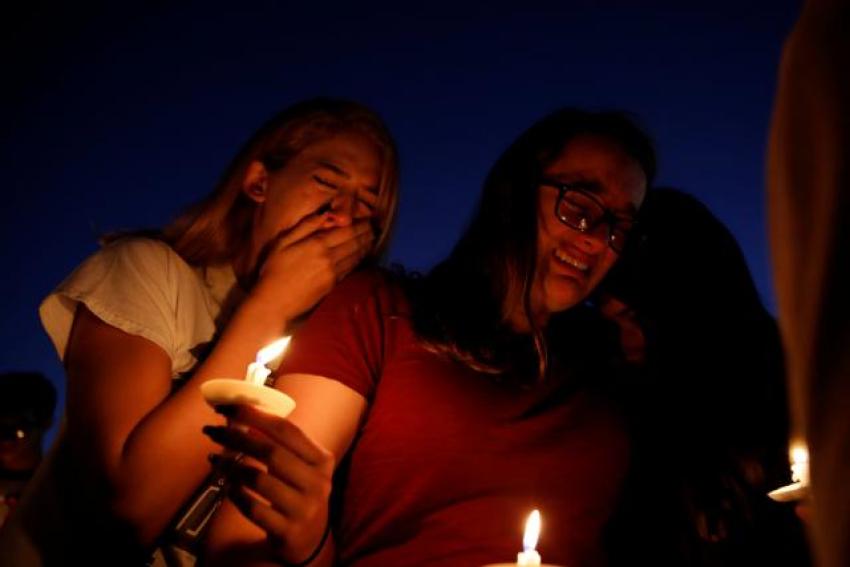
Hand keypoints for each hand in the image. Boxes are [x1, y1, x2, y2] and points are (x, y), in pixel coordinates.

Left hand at [204, 404, 334, 563]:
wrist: (311, 538)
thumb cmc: (299, 491)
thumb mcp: (302, 465)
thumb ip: (280, 443)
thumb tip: (239, 412)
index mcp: (322, 459)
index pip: (286, 430)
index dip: (254, 415)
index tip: (227, 406)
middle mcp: (317, 482)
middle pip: (270, 452)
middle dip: (236, 437)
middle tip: (213, 431)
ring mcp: (304, 508)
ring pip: (258, 480)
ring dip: (231, 466)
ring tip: (215, 458)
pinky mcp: (288, 531)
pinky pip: (253, 508)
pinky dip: (235, 494)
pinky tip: (226, 485)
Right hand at [252, 211, 373, 319]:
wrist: (274, 302)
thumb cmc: (274, 270)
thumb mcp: (283, 242)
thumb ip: (305, 226)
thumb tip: (324, 214)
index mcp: (317, 244)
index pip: (346, 231)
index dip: (360, 225)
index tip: (368, 220)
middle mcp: (329, 257)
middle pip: (354, 243)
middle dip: (367, 234)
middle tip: (375, 228)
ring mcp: (333, 273)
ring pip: (355, 256)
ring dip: (366, 246)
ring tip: (372, 239)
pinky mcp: (333, 285)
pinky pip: (350, 269)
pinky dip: (358, 260)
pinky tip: (361, 256)